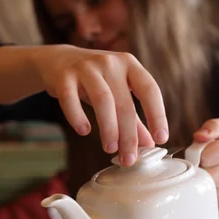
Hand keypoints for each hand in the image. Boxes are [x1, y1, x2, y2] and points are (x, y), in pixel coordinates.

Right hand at [30, 44, 168, 165]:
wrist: (57, 60)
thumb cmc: (94, 80)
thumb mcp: (116, 92)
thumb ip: (133, 118)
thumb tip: (149, 144)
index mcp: (129, 65)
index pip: (150, 90)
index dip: (157, 115)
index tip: (161, 138)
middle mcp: (110, 63)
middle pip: (124, 102)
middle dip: (128, 134)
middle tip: (129, 158)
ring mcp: (86, 68)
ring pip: (102, 100)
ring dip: (108, 128)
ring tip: (110, 149)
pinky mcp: (64, 76)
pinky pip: (71, 99)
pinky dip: (78, 116)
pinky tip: (84, 131)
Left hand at [193, 116, 218, 207]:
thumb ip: (213, 127)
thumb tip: (198, 137)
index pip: (210, 155)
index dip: (198, 154)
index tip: (199, 151)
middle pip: (212, 177)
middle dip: (200, 171)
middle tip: (199, 164)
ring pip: (217, 192)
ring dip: (205, 184)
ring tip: (206, 172)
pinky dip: (212, 194)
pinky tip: (213, 182)